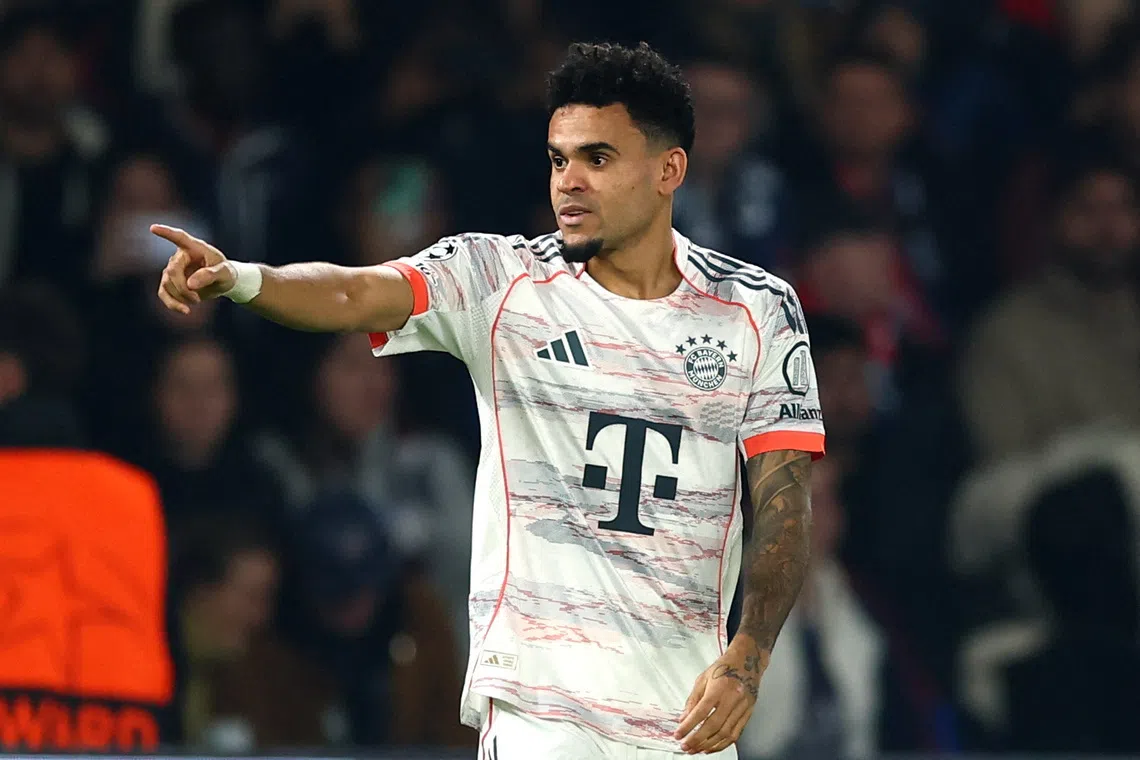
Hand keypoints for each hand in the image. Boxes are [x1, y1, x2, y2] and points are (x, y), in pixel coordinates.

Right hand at [153, 224, 235, 314]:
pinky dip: (172, 304)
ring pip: (167, 284)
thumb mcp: (225, 273)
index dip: (166, 233)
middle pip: (172, 271)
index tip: (153, 228)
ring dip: (181, 297)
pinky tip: (185, 311)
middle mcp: (180, 256)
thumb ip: (210, 275)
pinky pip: (163, 293)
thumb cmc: (225, 273)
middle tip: (197, 299)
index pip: (179, 238)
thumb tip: (190, 284)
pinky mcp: (169, 283)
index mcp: (194, 248)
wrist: (223, 283)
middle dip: (183, 288)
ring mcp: (172, 269)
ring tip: (196, 300)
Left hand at [675, 638, 766, 753]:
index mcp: (719, 688)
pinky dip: (723, 744)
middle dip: (697, 739)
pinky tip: (712, 747)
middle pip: (713, 725)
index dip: (688, 726)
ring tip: (697, 749)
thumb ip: (693, 700)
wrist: (747, 661)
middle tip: (686, 746)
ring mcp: (742, 707)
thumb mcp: (703, 679)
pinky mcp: (748, 714)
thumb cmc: (724, 667)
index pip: (701, 711)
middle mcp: (732, 698)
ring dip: (709, 745)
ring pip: (725, 733)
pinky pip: (736, 734)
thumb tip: (684, 718)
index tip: (679, 734)